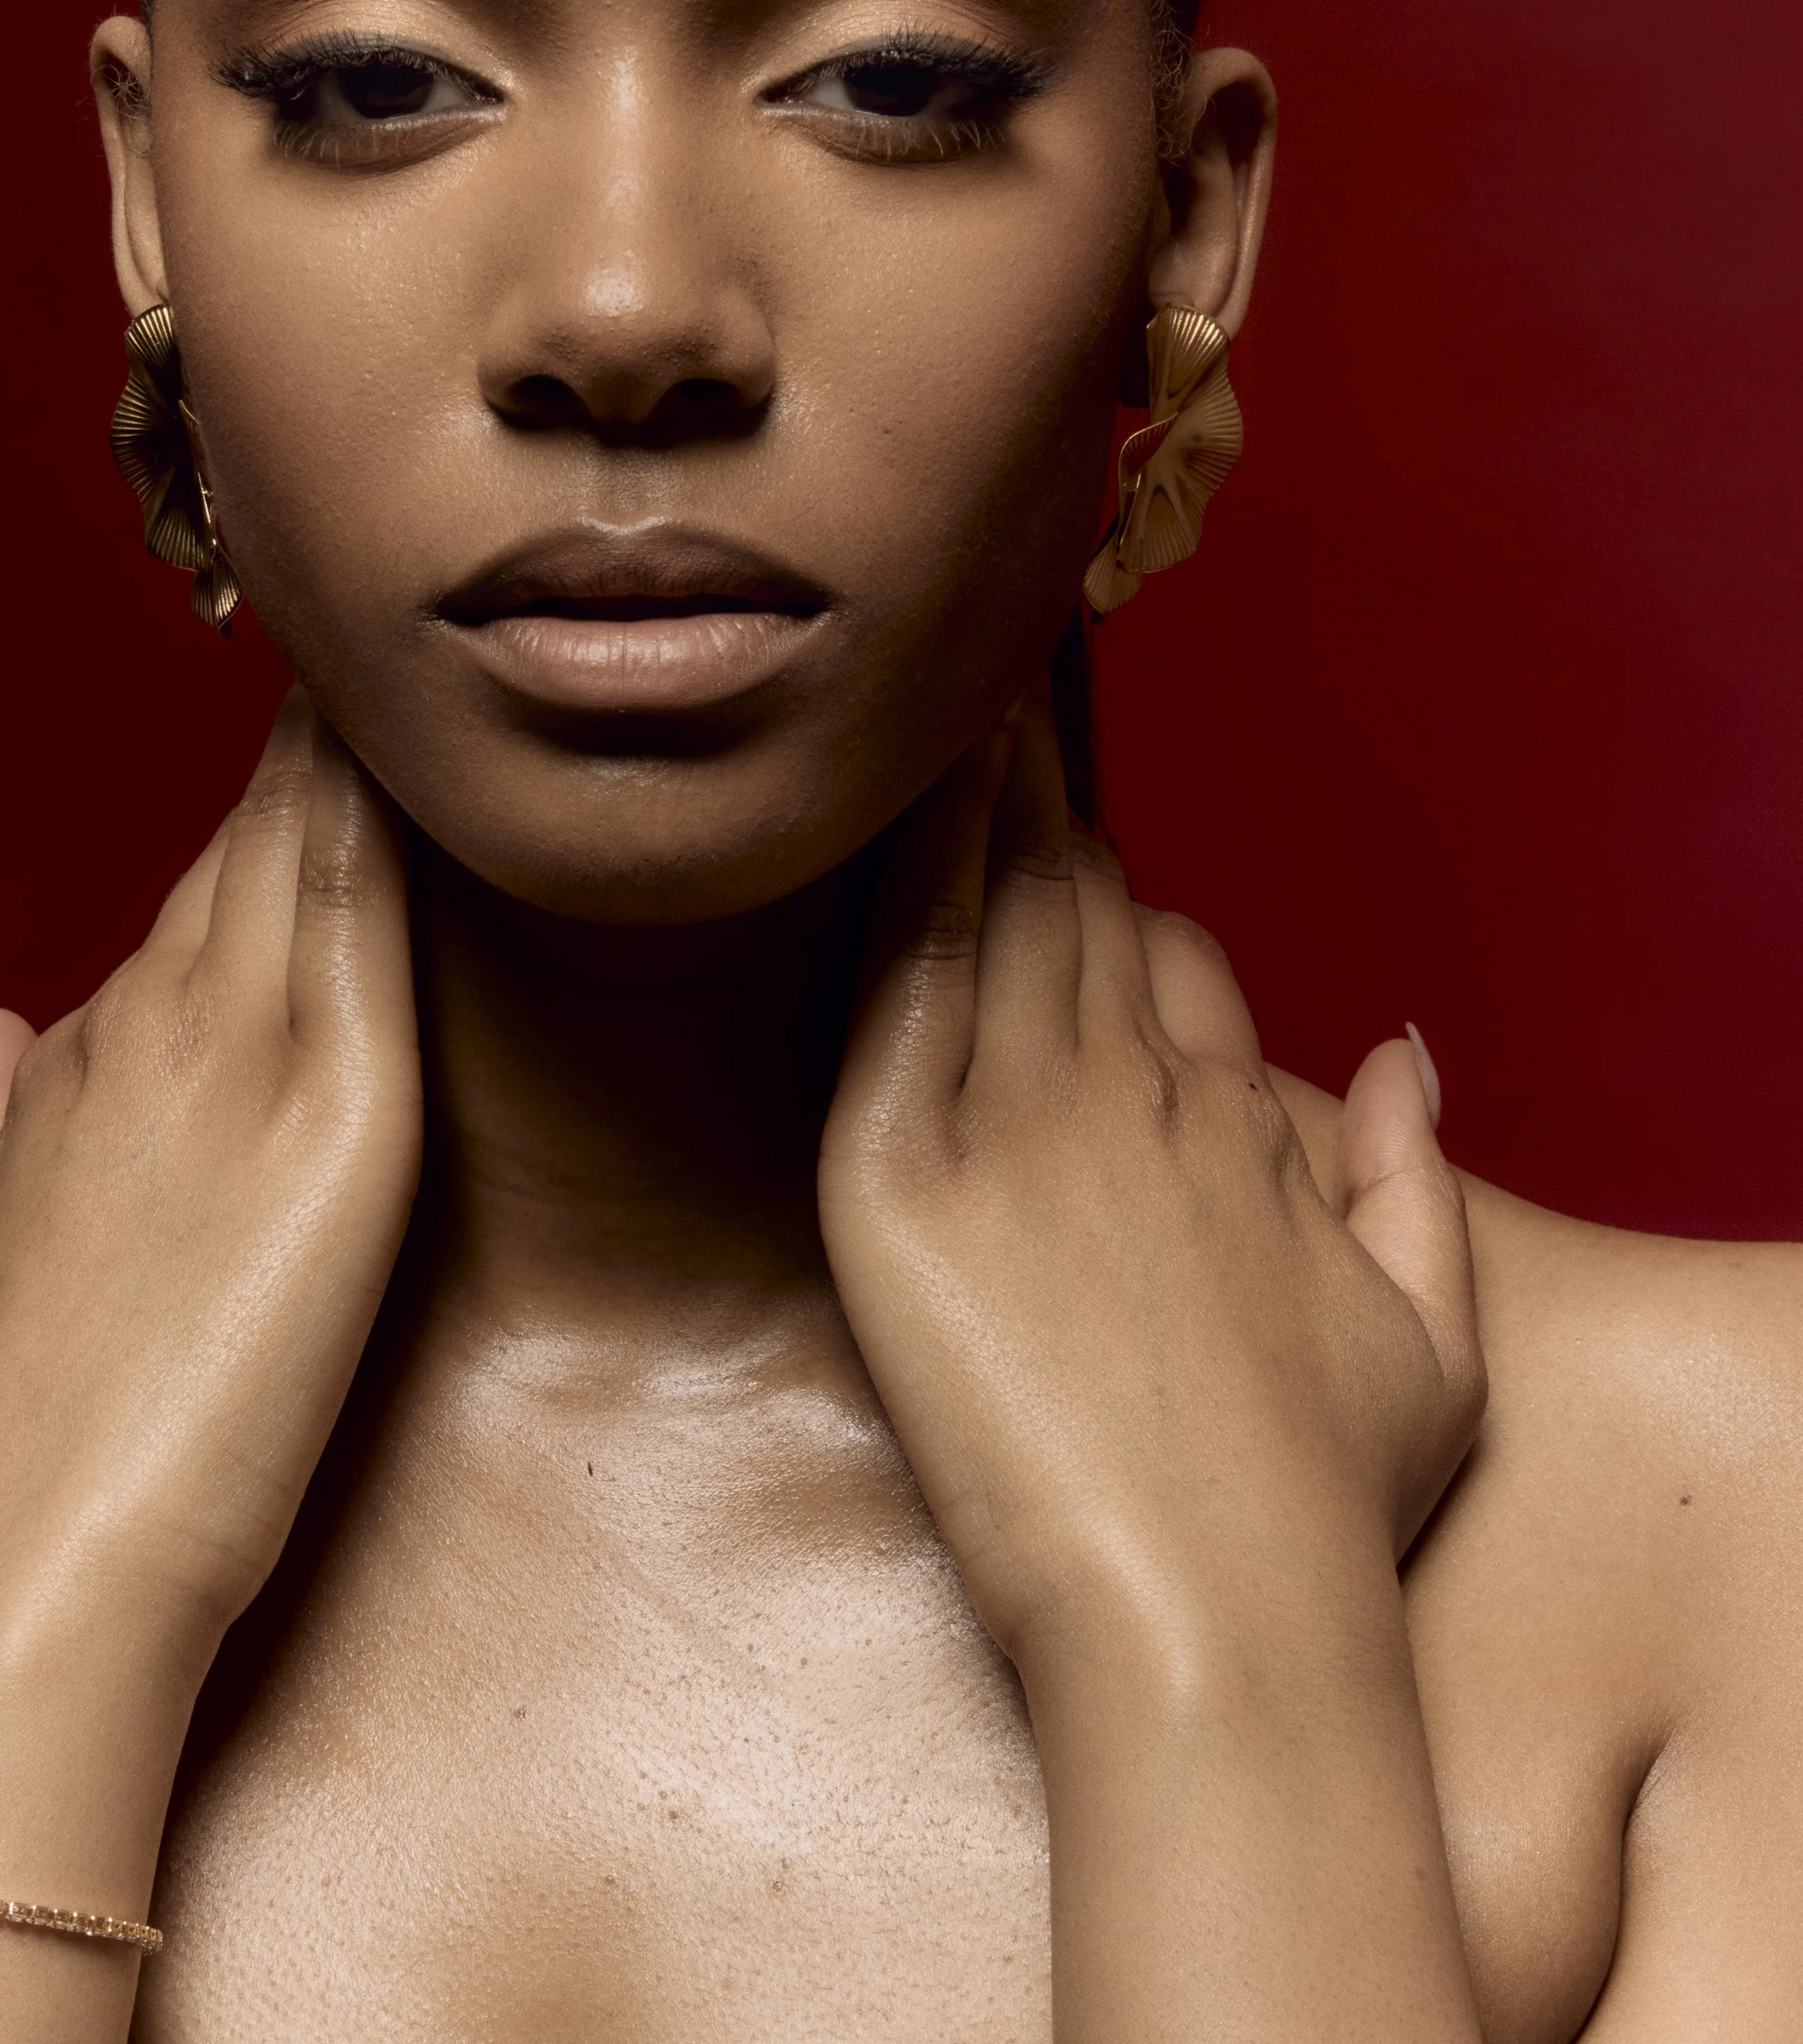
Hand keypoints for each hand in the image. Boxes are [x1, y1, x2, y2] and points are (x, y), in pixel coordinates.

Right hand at [0, 691, 421, 1650]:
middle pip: (246, 860)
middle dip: (302, 768)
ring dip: (347, 769)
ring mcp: (247, 1065)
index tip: (292, 771)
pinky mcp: (347, 1120)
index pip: (184, 914)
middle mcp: (155, 1035)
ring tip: (395, 684)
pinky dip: (395, 840)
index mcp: (79, 1065)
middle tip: (359, 680)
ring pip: (306, 863)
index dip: (245, 837)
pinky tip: (427, 770)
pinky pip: (375, 935)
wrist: (43, 1559)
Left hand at [820, 703, 1484, 1671]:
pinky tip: (896, 798)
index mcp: (1231, 1125)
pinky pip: (895, 992)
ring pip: (995, 920)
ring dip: (977, 806)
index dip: (1119, 901)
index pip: (1168, 963)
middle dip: (1043, 812)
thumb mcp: (1434, 1340)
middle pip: (1078, 915)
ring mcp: (1014, 1129)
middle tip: (1003, 706)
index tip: (1075, 844)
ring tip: (954, 708)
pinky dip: (901, 882)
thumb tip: (1399, 1047)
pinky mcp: (902, 1185)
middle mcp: (1129, 1097)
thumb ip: (1410, 1172)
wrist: (1218, 1623)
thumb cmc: (1325, 1510)